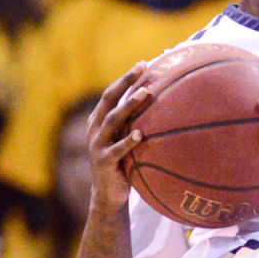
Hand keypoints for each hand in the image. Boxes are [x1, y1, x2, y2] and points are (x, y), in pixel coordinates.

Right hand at [87, 62, 151, 208]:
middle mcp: (95, 129)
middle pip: (108, 99)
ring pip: (111, 120)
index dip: (125, 78)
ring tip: (145, 94)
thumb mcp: (126, 138)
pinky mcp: (103, 162)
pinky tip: (140, 134)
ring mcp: (97, 145)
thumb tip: (163, 101)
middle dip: (125, 82)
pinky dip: (127, 141)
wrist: (108, 194)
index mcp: (99, 120)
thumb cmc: (124, 161)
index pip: (111, 93)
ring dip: (128, 105)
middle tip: (141, 68)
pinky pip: (116, 150)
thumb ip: (136, 121)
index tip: (143, 63)